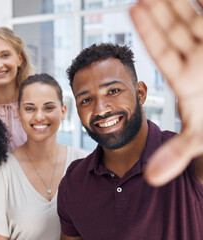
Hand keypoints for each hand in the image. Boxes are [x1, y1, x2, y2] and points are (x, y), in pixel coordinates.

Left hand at [130, 0, 202, 185]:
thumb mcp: (199, 139)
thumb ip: (176, 156)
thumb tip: (150, 179)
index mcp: (185, 78)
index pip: (164, 50)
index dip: (151, 31)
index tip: (136, 9)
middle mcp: (196, 59)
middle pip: (175, 28)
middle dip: (162, 8)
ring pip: (192, 18)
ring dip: (178, 1)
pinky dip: (200, 4)